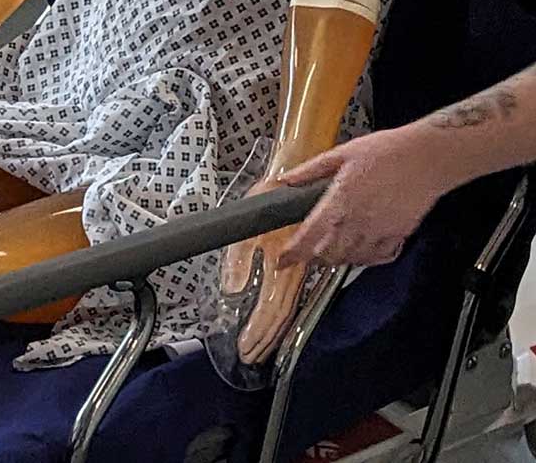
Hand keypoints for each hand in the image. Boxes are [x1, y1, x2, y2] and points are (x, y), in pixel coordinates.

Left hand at [220, 203, 309, 365]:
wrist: (295, 178)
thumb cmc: (270, 194)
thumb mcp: (247, 223)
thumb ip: (239, 260)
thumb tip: (232, 291)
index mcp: (280, 260)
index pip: (271, 307)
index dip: (258, 330)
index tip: (245, 345)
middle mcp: (294, 269)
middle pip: (281, 314)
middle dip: (265, 338)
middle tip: (249, 356)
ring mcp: (301, 267)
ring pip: (288, 307)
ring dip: (273, 331)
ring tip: (259, 348)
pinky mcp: (302, 263)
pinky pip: (293, 296)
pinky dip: (282, 316)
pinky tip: (275, 324)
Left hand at [276, 126, 456, 268]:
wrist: (425, 158)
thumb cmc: (386, 151)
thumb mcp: (341, 153)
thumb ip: (311, 170)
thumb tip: (287, 179)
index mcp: (339, 203)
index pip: (308, 238)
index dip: (292, 254)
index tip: (281, 261)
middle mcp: (357, 223)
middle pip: (327, 255)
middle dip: (313, 257)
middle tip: (306, 252)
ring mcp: (378, 233)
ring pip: (351, 259)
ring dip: (337, 258)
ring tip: (330, 248)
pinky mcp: (397, 236)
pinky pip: (377, 258)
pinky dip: (364, 258)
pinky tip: (360, 248)